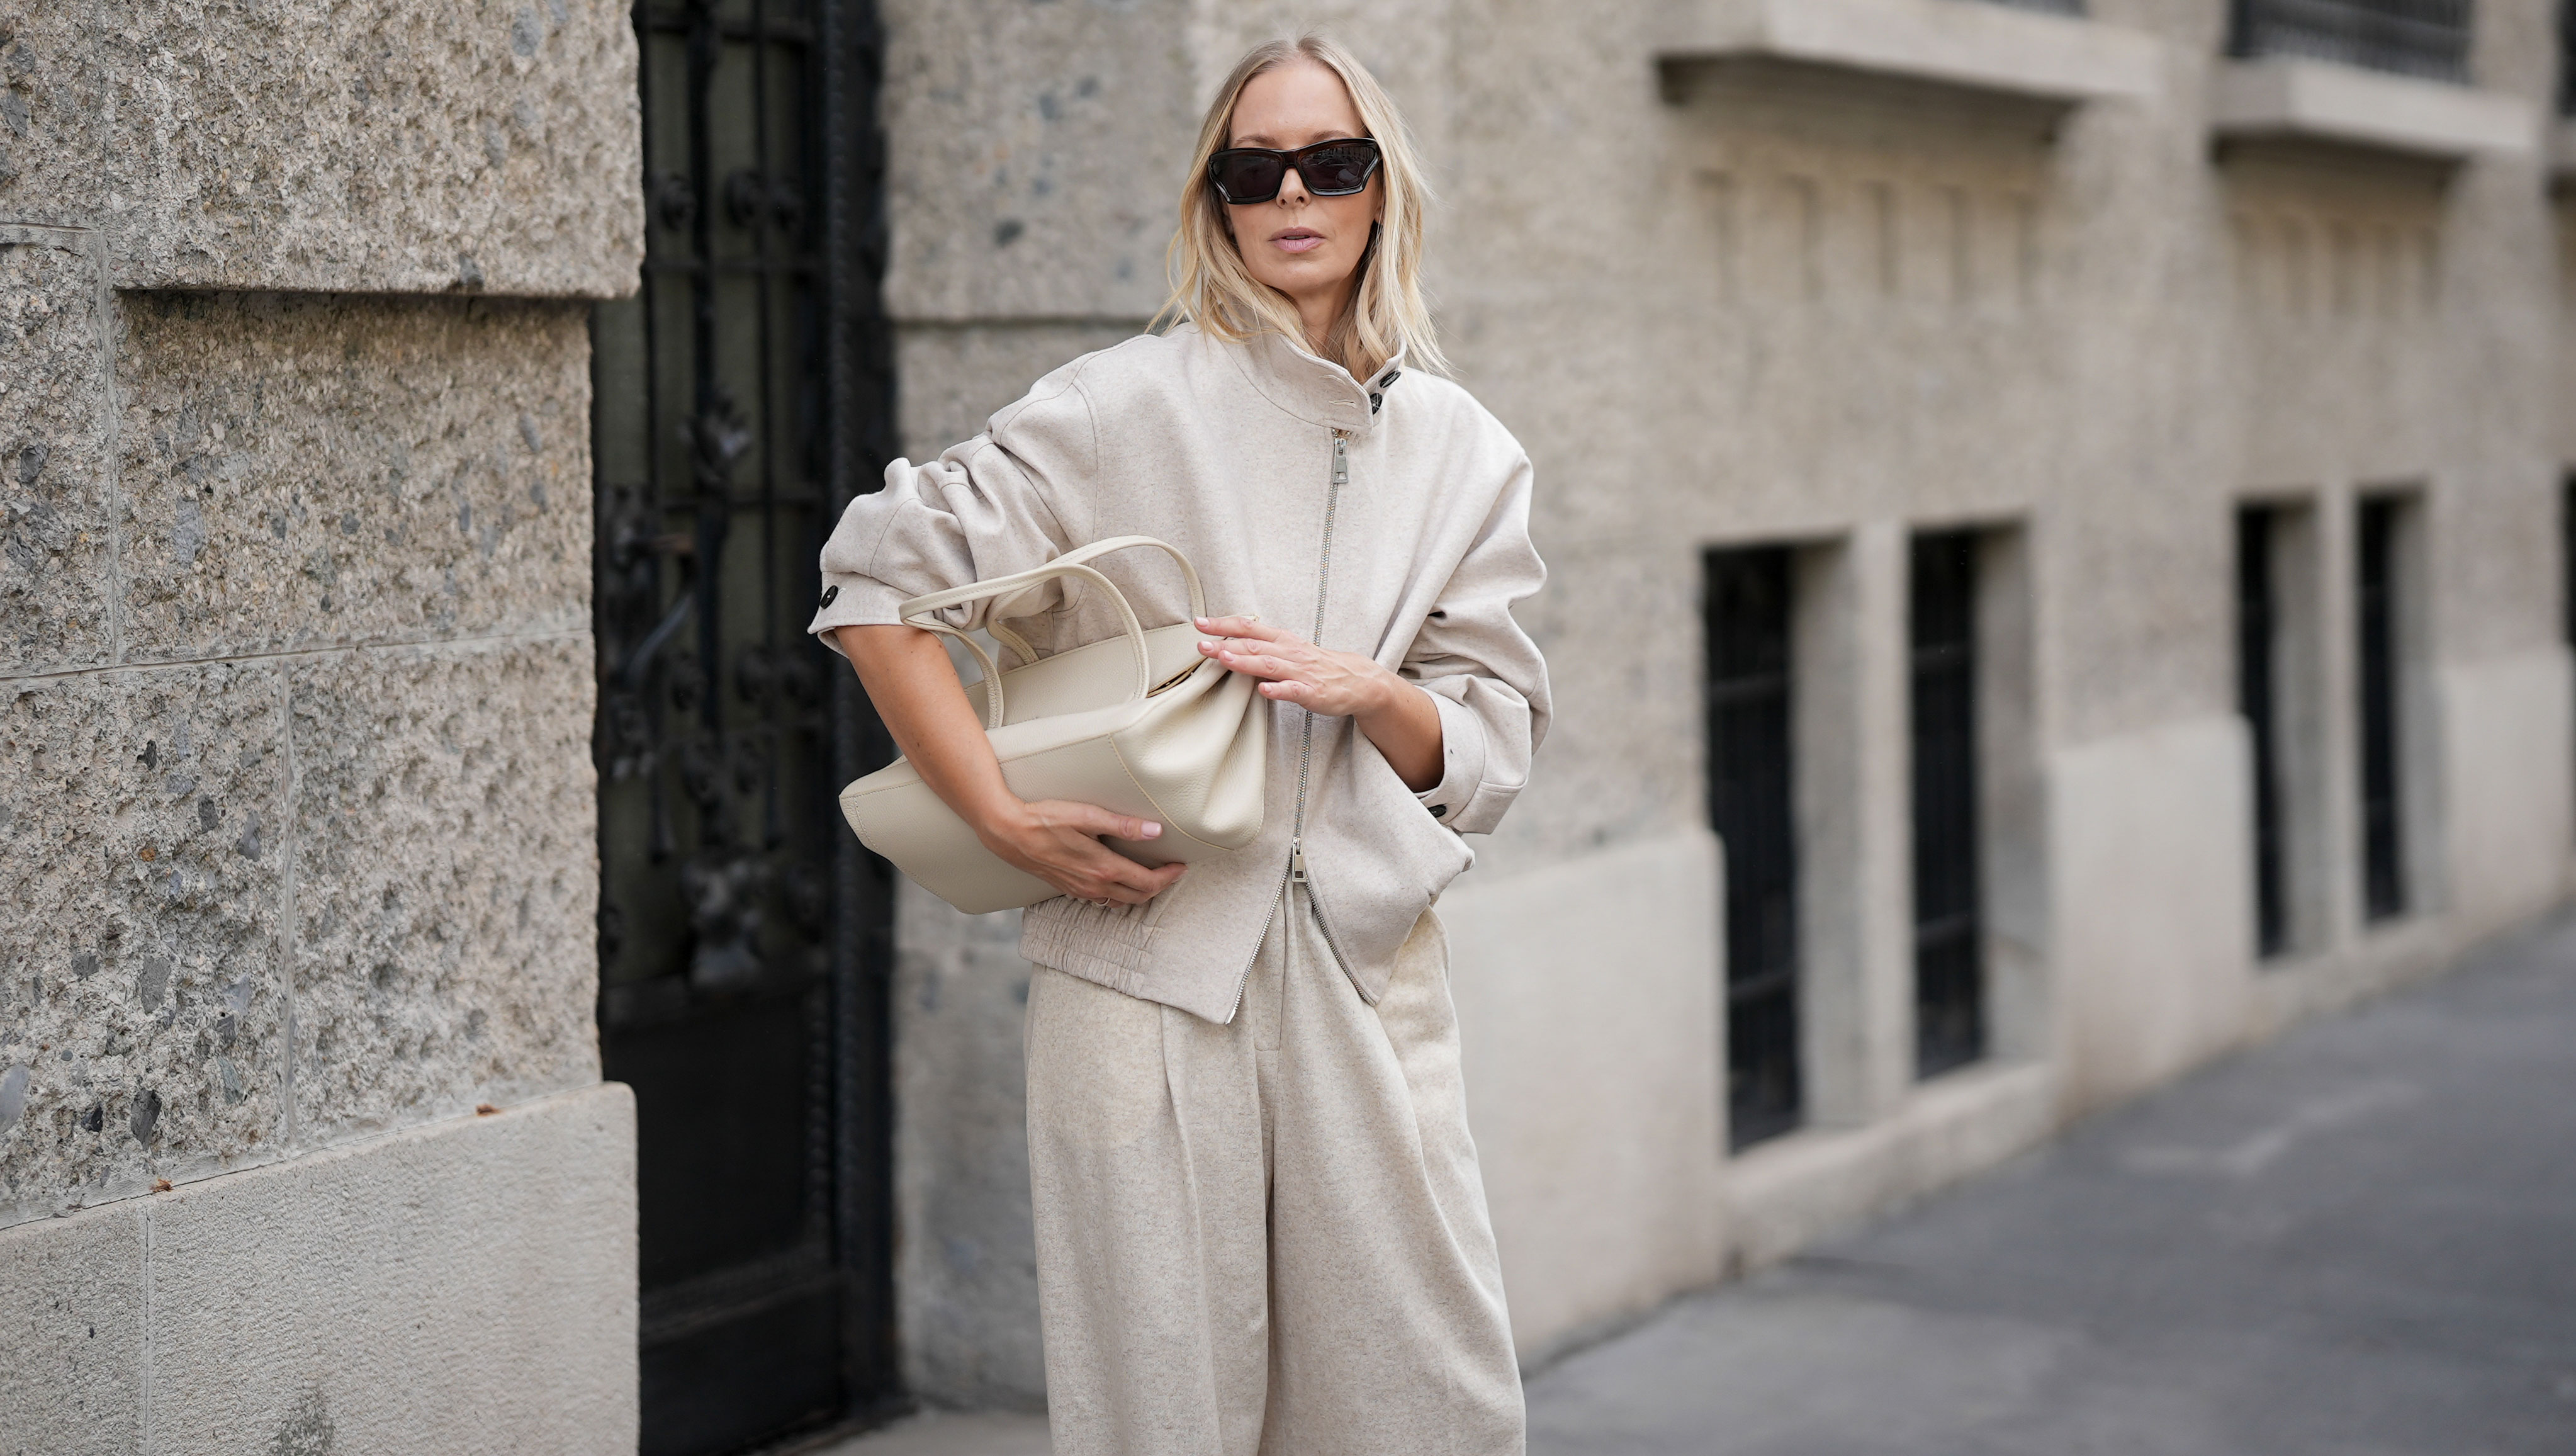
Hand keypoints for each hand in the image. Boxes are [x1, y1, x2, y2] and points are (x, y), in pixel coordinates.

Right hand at [977, 799, 1186, 906]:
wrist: (1008, 832)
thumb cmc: (1045, 819)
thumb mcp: (1087, 816)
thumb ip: (1124, 826)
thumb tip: (1155, 831)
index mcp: (1103, 868)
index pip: (1147, 882)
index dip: (1169, 876)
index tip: (1181, 866)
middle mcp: (1093, 885)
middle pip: (1137, 897)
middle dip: (1159, 887)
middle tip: (1172, 873)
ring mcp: (1079, 890)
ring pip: (1119, 902)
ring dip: (1138, 893)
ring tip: (1150, 878)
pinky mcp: (1067, 888)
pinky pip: (1100, 900)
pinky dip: (1117, 894)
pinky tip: (1117, 880)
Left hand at [1195, 615, 1400, 717]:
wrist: (1357, 680)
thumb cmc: (1318, 666)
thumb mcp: (1290, 650)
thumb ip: (1263, 648)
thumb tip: (1230, 645)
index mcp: (1283, 640)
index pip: (1249, 628)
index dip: (1224, 624)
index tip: (1201, 623)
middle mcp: (1290, 652)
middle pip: (1253, 645)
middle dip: (1225, 643)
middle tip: (1201, 644)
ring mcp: (1301, 672)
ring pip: (1269, 664)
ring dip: (1245, 661)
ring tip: (1223, 658)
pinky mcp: (1311, 692)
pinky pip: (1293, 690)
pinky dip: (1278, 689)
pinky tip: (1263, 691)